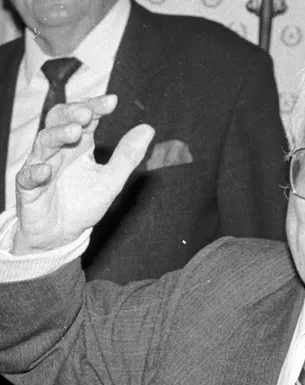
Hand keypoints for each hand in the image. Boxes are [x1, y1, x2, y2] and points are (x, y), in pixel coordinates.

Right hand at [13, 95, 154, 254]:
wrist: (63, 233)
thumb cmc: (85, 203)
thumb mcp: (112, 180)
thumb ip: (127, 156)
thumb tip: (148, 128)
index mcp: (80, 145)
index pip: (85, 118)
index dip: (96, 107)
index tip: (112, 101)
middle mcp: (59, 150)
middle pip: (59, 120)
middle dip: (72, 113)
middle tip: (87, 113)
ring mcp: (41, 166)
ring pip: (43, 142)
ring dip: (57, 135)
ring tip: (74, 132)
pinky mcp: (29, 188)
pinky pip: (28, 176)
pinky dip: (36, 172)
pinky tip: (46, 169)